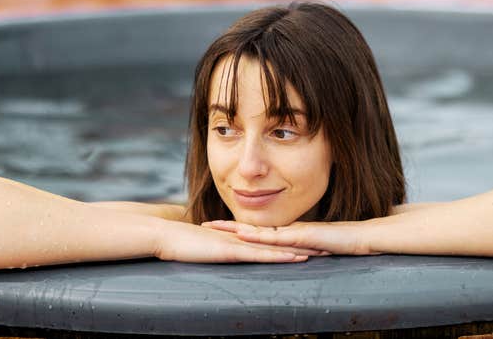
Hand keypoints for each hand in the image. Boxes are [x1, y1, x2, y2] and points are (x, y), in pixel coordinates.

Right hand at [154, 220, 323, 262]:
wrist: (163, 235)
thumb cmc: (179, 243)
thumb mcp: (205, 248)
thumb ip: (218, 250)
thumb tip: (225, 254)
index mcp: (239, 239)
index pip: (271, 240)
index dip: (292, 241)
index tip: (312, 243)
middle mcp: (243, 239)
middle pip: (280, 241)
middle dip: (305, 243)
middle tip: (329, 245)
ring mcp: (239, 244)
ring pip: (276, 247)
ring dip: (300, 249)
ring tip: (323, 252)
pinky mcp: (232, 251)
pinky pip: (261, 255)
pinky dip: (280, 256)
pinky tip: (296, 257)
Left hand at [201, 219, 381, 255]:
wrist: (365, 237)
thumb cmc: (345, 243)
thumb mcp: (319, 248)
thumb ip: (305, 250)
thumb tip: (295, 257)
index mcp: (289, 234)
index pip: (258, 232)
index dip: (238, 229)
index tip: (218, 228)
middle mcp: (288, 231)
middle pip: (252, 229)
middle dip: (228, 227)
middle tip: (205, 224)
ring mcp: (295, 232)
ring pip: (260, 231)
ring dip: (237, 230)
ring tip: (216, 228)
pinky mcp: (303, 236)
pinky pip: (278, 238)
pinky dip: (260, 237)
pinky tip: (245, 235)